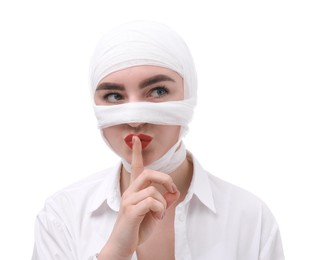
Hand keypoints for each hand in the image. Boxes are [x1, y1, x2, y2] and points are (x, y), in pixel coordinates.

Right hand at [97, 136, 179, 259]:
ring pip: (152, 190)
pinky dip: (160, 209)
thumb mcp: (155, 213)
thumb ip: (164, 201)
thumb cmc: (138, 228)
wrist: (123, 245)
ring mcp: (128, 201)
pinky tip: (156, 217)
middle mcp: (129, 192)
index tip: (136, 139)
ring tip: (159, 214)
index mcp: (134, 190)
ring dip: (162, 203)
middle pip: (148, 173)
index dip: (136, 152)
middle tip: (172, 189)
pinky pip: (152, 202)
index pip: (135, 167)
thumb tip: (175, 192)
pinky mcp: (130, 211)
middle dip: (165, 178)